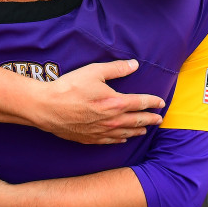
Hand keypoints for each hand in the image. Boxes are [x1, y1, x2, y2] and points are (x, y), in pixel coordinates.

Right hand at [36, 60, 164, 144]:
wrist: (47, 107)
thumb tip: (134, 64)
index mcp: (116, 103)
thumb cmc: (69, 87)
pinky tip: (123, 139)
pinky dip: (120, 140)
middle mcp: (112, 120)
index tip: (161, 102)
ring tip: (145, 130)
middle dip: (150, 119)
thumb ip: (116, 69)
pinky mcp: (90, 139)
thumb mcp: (94, 71)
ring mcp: (102, 132)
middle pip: (137, 120)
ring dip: (138, 131)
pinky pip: (111, 141)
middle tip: (159, 119)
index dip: (153, 102)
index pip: (141, 102)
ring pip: (126, 133)